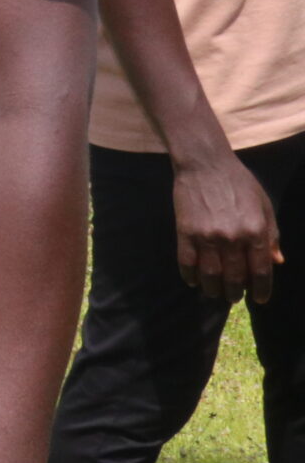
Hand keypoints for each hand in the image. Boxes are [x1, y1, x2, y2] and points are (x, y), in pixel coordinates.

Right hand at [170, 147, 282, 302]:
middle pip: (235, 277)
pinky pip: (187, 262)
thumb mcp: (264, 206)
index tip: (260, 299)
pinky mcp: (185, 231)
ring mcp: (207, 236)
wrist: (205, 163)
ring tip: (215, 293)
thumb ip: (272, 235)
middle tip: (234, 297)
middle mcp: (233, 237)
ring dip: (213, 289)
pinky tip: (194, 281)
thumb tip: (277, 262)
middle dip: (236, 292)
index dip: (262, 289)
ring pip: (210, 275)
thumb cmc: (239, 182)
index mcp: (255, 231)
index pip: (261, 271)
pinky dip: (190, 276)